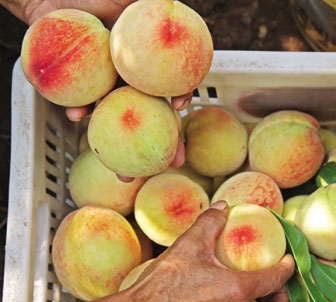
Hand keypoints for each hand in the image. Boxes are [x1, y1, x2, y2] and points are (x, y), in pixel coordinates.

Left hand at [17, 0, 191, 177]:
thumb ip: (152, 4)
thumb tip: (174, 2)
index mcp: (148, 65)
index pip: (171, 87)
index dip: (180, 99)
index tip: (182, 109)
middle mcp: (131, 81)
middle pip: (151, 117)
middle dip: (162, 146)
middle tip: (170, 166)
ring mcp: (107, 87)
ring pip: (119, 121)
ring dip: (121, 147)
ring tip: (123, 172)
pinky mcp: (82, 89)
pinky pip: (83, 103)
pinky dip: (80, 110)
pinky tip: (75, 117)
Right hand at [128, 201, 295, 301]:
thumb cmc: (164, 282)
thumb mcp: (188, 244)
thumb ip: (209, 223)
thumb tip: (222, 207)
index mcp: (239, 291)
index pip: (276, 280)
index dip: (288, 268)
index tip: (289, 258)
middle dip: (283, 299)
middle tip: (276, 283)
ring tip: (254, 290)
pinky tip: (226, 299)